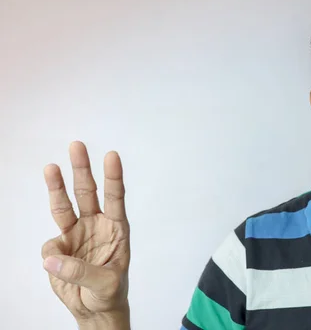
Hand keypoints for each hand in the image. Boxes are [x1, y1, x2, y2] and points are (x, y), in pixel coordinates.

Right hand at [41, 141, 130, 327]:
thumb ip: (81, 272)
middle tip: (77, 145)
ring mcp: (76, 234)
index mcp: (116, 228)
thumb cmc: (110, 292)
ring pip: (64, 206)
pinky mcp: (59, 247)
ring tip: (50, 167)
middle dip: (82, 169)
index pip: (115, 198)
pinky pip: (50, 247)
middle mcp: (96, 225)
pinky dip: (52, 257)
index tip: (112, 156)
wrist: (95, 308)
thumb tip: (52, 259)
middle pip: (87, 192)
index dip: (113, 177)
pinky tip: (60, 269)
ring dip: (56, 187)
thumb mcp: (106, 284)